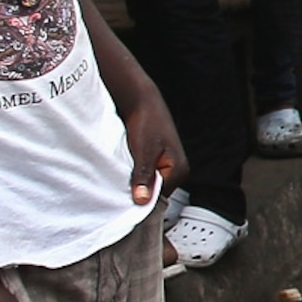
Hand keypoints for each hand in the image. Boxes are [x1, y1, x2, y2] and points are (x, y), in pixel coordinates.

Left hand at [120, 91, 182, 207]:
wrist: (142, 101)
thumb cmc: (147, 121)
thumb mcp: (143, 151)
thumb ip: (143, 176)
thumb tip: (142, 200)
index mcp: (179, 171)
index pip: (159, 198)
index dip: (141, 198)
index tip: (124, 197)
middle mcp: (177, 171)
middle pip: (155, 193)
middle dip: (139, 190)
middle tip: (122, 182)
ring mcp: (168, 167)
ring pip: (149, 185)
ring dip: (136, 182)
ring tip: (125, 172)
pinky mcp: (159, 162)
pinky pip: (147, 176)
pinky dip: (135, 175)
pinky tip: (127, 167)